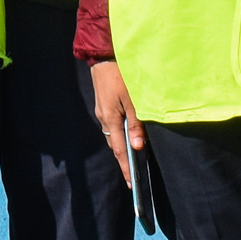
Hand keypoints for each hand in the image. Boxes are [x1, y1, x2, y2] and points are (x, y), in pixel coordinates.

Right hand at [89, 59, 143, 183]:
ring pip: (113, 134)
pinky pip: (113, 125)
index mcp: (110, 119)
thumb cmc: (120, 76)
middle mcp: (104, 118)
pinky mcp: (104, 104)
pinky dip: (121, 133)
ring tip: (134, 159)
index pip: (119, 150)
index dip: (125, 167)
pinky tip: (129, 135)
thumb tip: (138, 146)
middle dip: (124, 160)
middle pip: (114, 144)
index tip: (131, 183)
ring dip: (123, 146)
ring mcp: (103, 111)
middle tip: (133, 176)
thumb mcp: (133, 99)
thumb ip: (136, 123)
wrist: (103, 56)